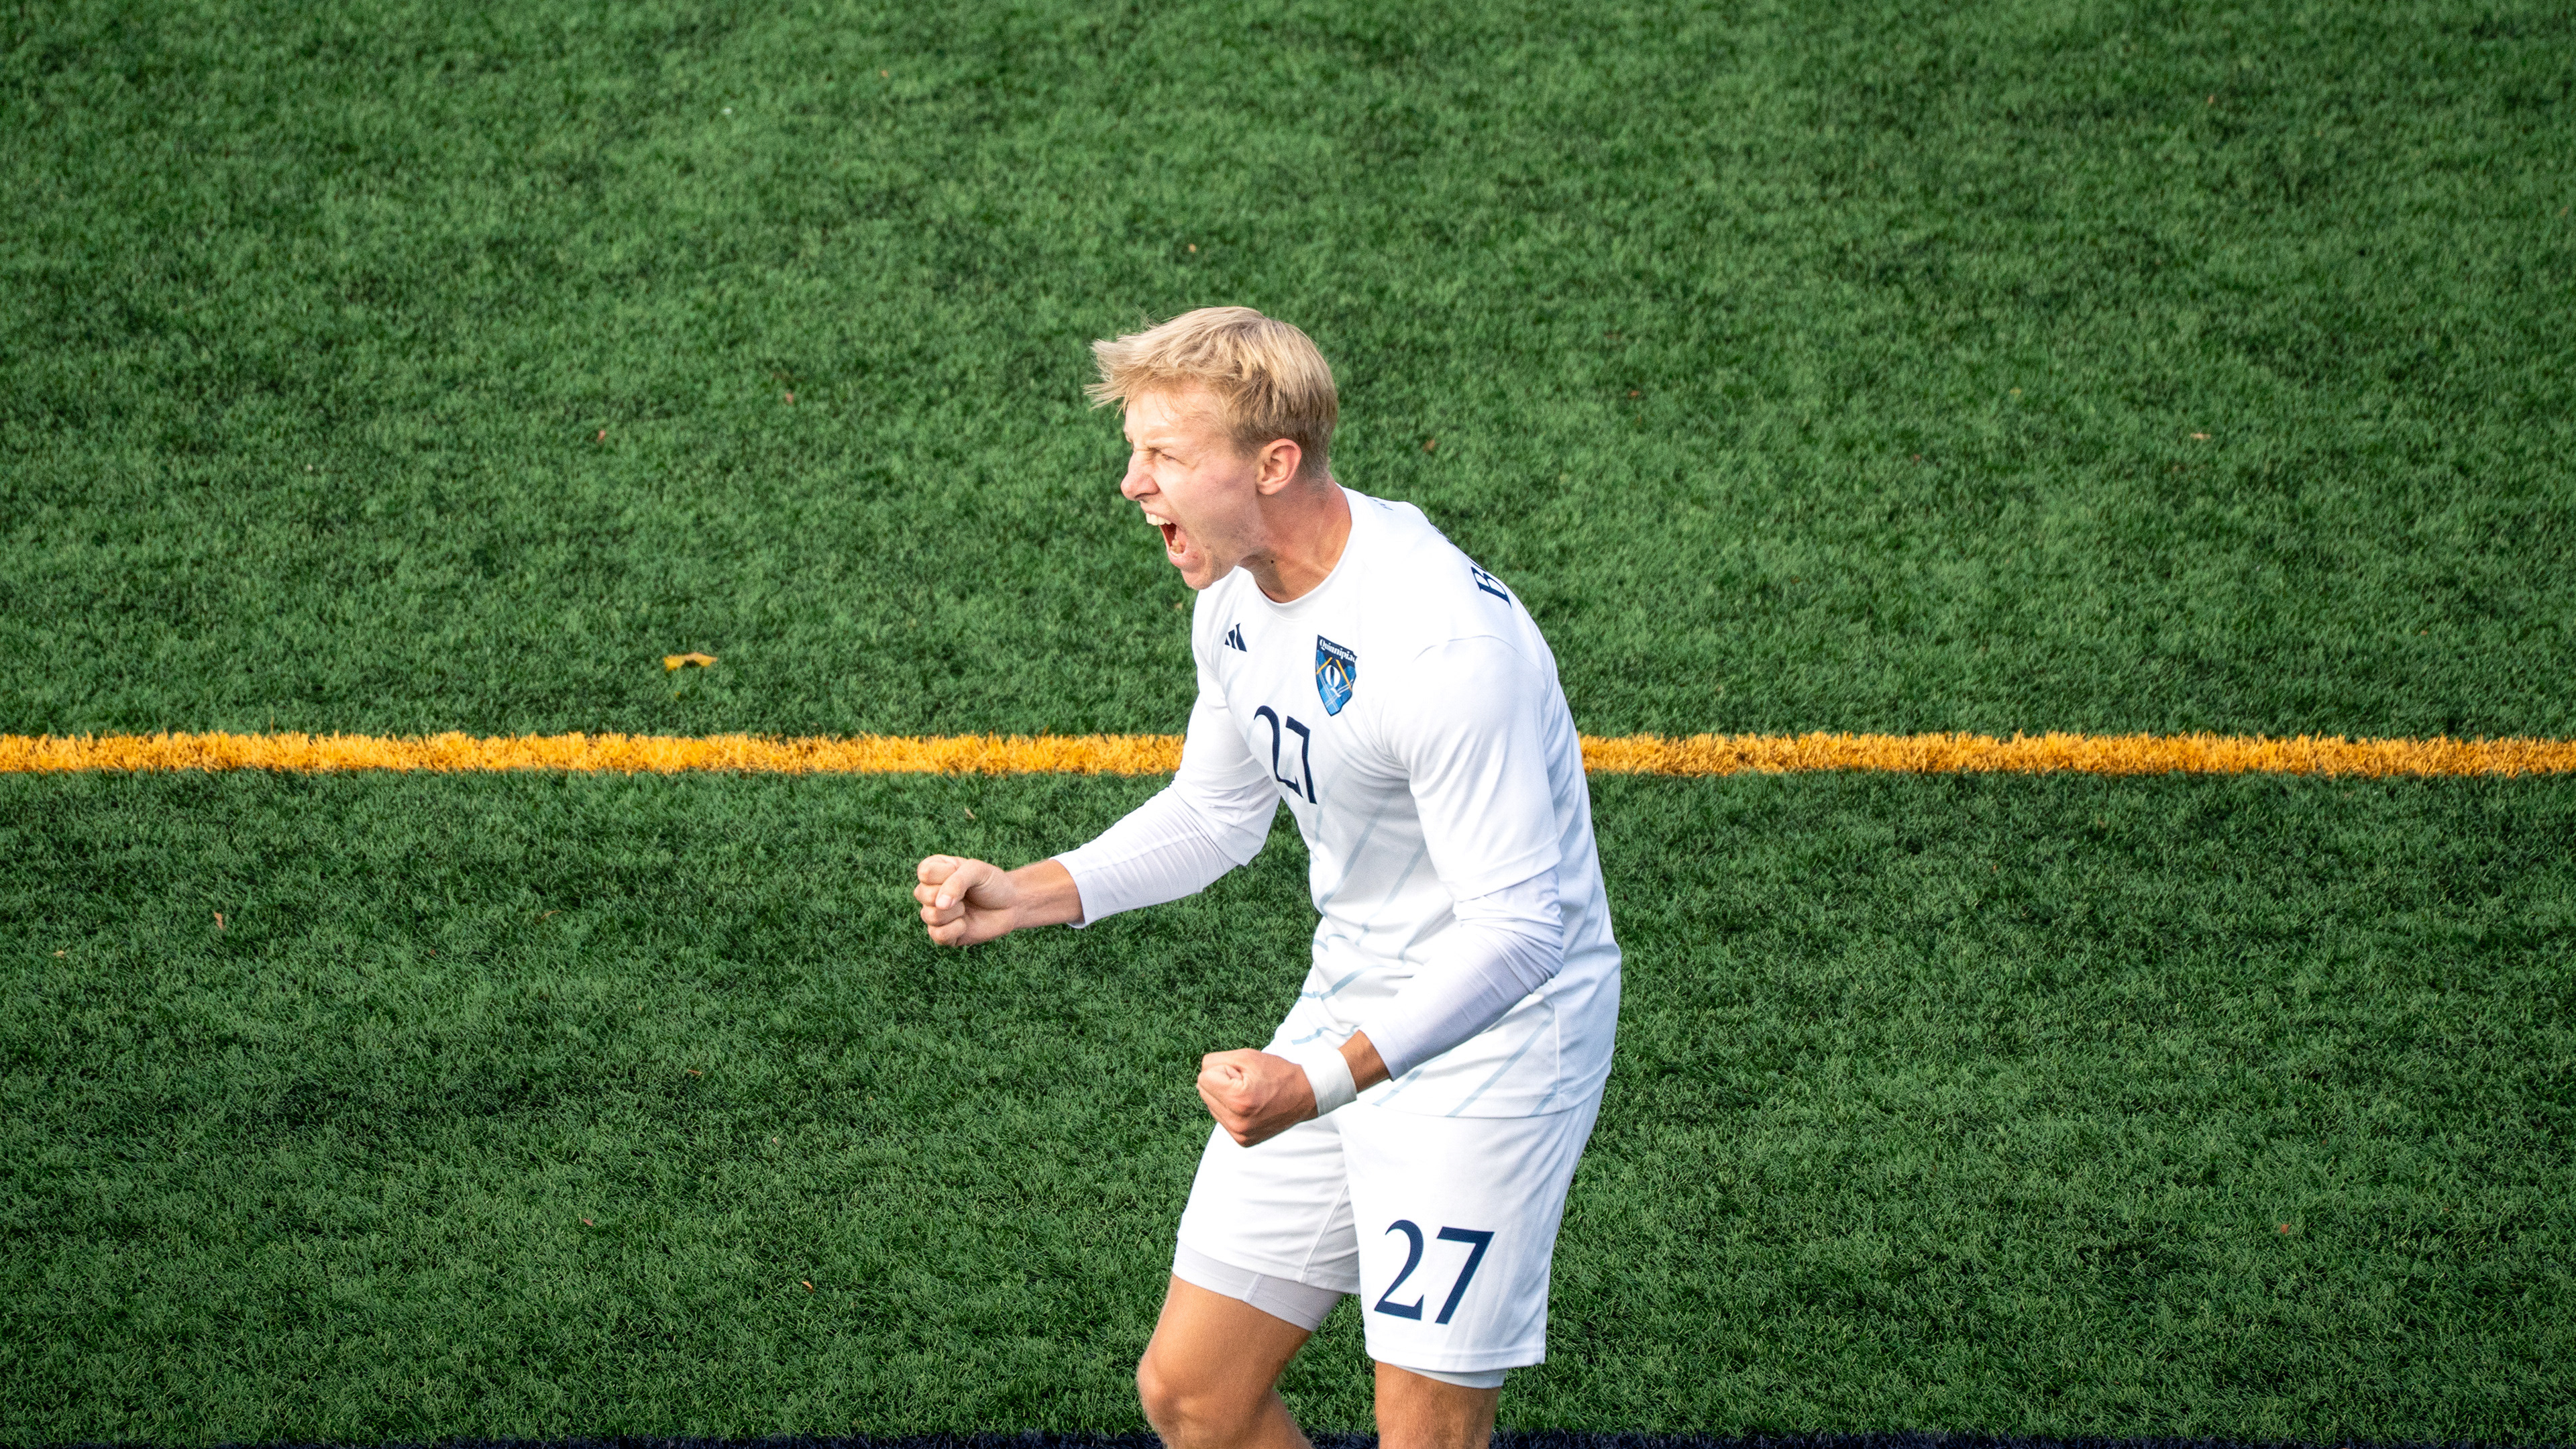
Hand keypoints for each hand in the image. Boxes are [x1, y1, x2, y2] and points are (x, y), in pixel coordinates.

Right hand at [914, 855, 1021, 946]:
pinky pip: (937, 935)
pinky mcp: (943, 935)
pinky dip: (956, 929)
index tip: (963, 873)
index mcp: (933, 872)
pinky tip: (965, 924)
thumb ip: (957, 882)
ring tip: (966, 909)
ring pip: (929, 915)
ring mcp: (934, 914)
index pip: (925, 872)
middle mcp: (929, 893)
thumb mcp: (977, 871)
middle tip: (966, 894)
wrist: (1011, 905)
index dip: (947, 874)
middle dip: (951, 894)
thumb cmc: (992, 884)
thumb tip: (939, 905)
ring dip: (955, 912)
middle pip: (922, 894)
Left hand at [1196, 1049, 1316, 1146]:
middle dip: (1221, 1083)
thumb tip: (1201, 1075)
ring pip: (1211, 1105)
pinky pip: (1222, 1118)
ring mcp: (1240, 1135)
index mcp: (1238, 1100)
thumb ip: (1215, 1061)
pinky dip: (1231, 1109)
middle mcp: (1237, 1123)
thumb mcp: (1246, 1057)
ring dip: (1225, 1096)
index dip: (1224, 1069)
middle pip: (1203, 1092)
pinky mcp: (1242, 1141)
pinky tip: (1250, 1106)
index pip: (1203, 1076)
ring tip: (1250, 1095)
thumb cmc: (1277, 1073)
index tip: (1245, 1074)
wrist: (1305, 1096)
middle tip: (1248, 1084)